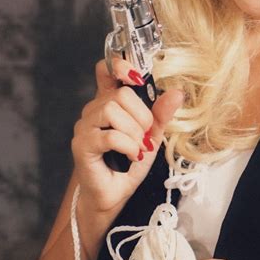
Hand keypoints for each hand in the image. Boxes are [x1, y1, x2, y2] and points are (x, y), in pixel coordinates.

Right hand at [71, 57, 183, 213]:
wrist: (115, 194)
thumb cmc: (129, 161)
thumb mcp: (151, 134)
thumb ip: (161, 113)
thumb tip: (177, 92)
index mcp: (109, 101)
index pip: (106, 71)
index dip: (119, 65)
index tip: (136, 77)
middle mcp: (93, 110)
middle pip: (119, 94)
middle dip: (141, 115)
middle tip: (145, 134)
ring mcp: (85, 127)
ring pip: (112, 110)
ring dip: (134, 132)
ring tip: (138, 147)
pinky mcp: (82, 145)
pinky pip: (110, 135)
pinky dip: (128, 146)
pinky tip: (131, 155)